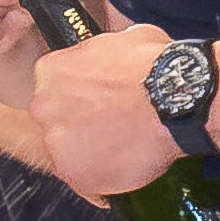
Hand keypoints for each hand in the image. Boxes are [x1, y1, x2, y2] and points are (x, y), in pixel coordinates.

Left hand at [23, 22, 181, 199]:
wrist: (174, 100)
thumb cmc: (156, 68)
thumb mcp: (126, 38)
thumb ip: (102, 52)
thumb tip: (113, 53)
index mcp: (51, 70)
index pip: (53, 90)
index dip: (78, 100)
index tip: (95, 105)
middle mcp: (45, 105)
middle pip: (55, 122)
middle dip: (80, 127)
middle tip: (110, 128)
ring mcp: (56, 141)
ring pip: (68, 154)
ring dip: (90, 154)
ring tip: (122, 149)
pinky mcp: (72, 172)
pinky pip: (83, 181)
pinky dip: (101, 181)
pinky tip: (124, 168)